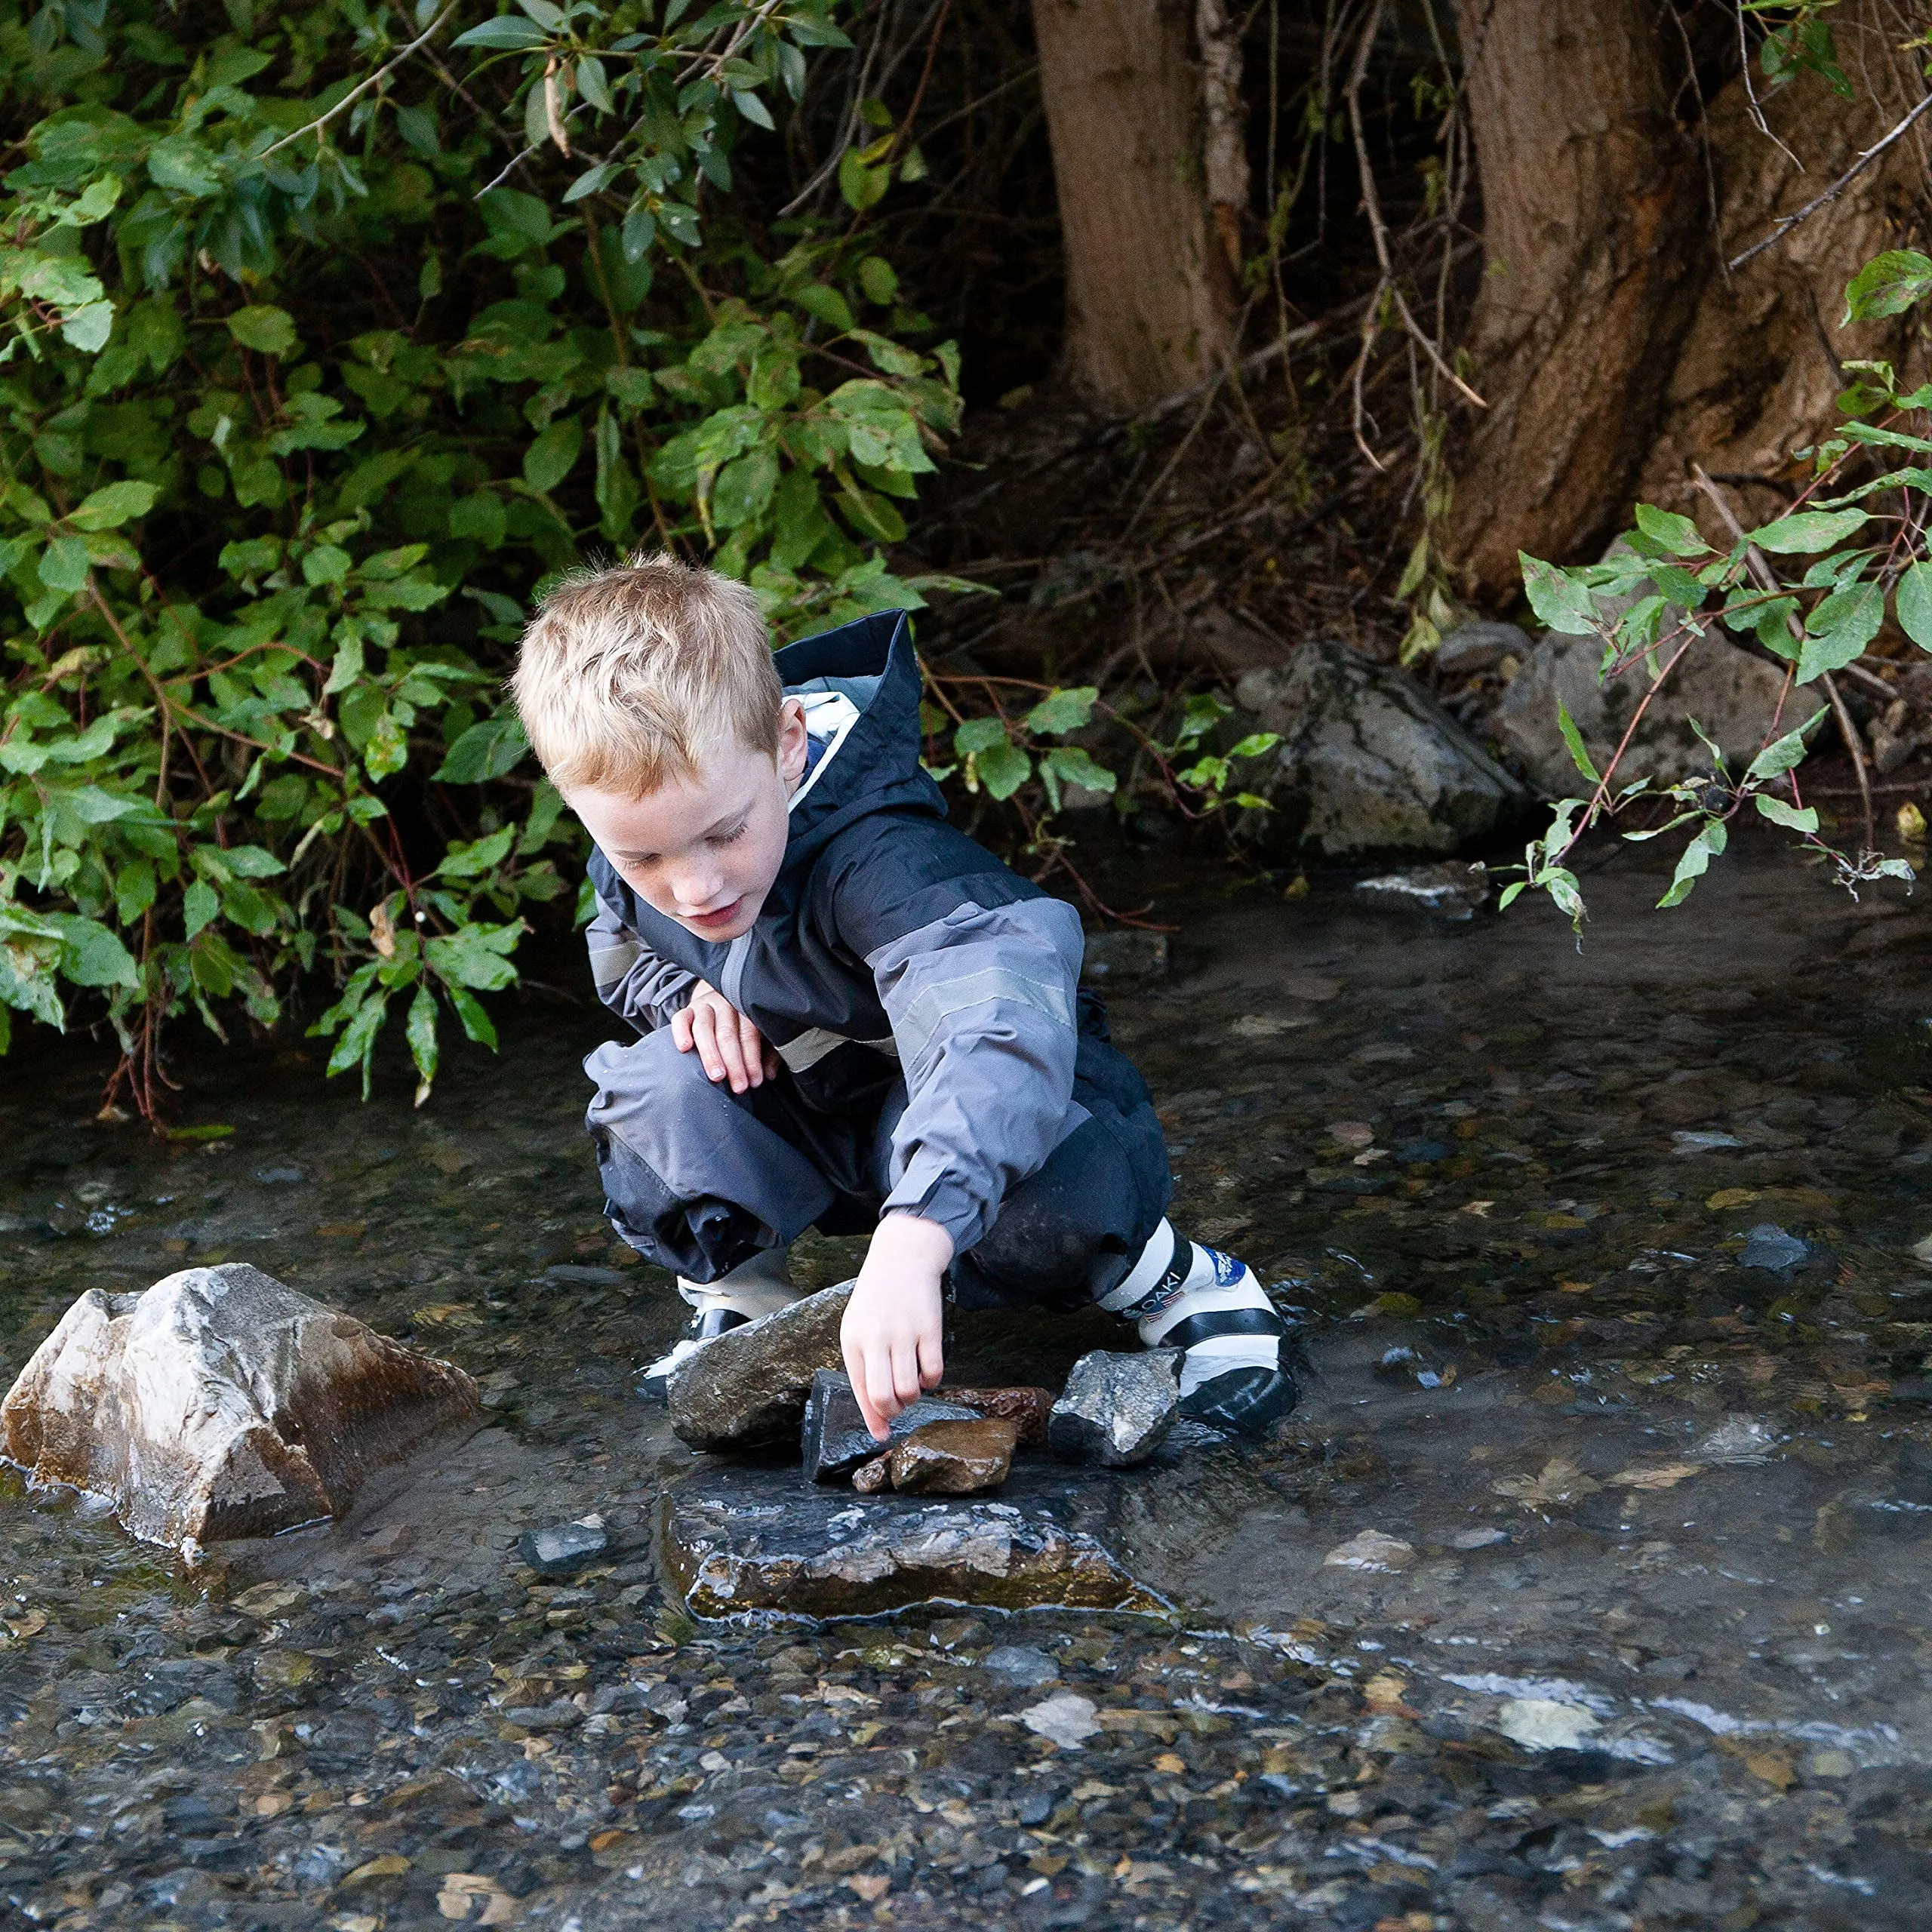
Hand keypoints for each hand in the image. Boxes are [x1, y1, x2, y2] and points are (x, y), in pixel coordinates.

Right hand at [672, 981, 777, 1093]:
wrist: (718, 1006)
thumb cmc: (741, 1026)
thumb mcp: (761, 1035)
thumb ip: (767, 1053)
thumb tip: (769, 1074)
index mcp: (746, 1009)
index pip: (749, 1034)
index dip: (752, 1060)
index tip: (755, 1081)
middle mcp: (725, 1005)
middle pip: (727, 1034)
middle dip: (734, 1062)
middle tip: (738, 1086)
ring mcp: (704, 1006)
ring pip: (704, 1029)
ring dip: (711, 1054)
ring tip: (716, 1076)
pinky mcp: (686, 1010)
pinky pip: (681, 1019)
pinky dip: (681, 1032)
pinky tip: (685, 1047)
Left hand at [841, 1214, 952, 1440]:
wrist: (903, 1257)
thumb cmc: (878, 1300)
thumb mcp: (859, 1329)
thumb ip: (864, 1370)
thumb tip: (879, 1420)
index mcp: (853, 1341)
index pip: (861, 1392)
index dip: (874, 1420)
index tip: (883, 1435)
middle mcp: (876, 1339)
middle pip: (884, 1397)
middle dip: (894, 1411)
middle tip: (899, 1403)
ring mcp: (903, 1333)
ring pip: (910, 1390)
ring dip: (913, 1396)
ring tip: (912, 1383)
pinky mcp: (929, 1328)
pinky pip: (934, 1372)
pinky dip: (932, 1381)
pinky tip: (926, 1369)